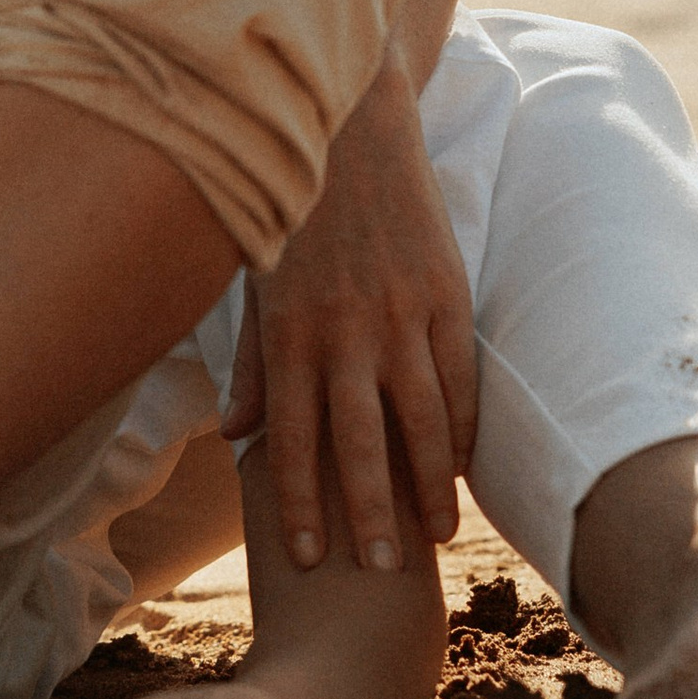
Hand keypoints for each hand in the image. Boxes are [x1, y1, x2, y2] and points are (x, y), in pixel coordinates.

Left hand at [222, 60, 475, 574]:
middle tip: (379, 573)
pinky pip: (459, 376)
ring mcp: (401, 312)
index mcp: (289, 331)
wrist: (348, 125)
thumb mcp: (256, 280)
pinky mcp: (445, 292)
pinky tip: (461, 468)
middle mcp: (345, 330)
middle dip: (370, 515)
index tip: (311, 560)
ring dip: (428, 485)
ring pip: (420, 418)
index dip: (302, 503)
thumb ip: (251, 363)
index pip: (292, 438)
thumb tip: (236, 437)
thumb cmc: (290, 206)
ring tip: (435, 537)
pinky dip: (462, 426)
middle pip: (360, 442)